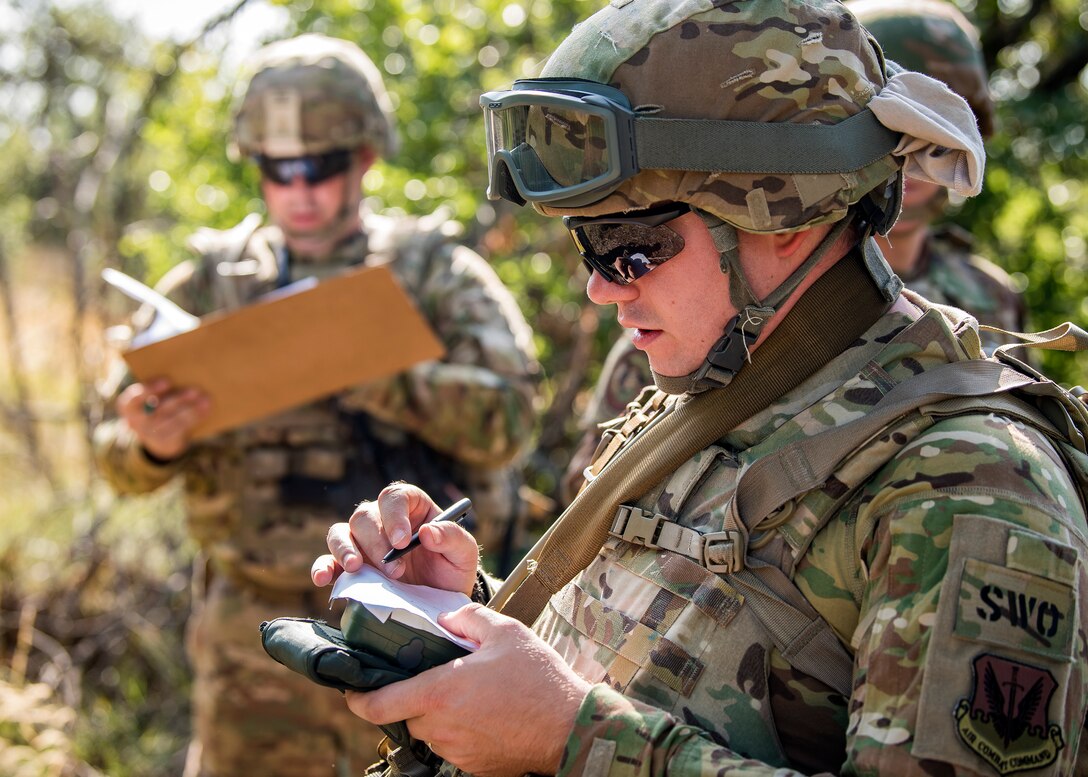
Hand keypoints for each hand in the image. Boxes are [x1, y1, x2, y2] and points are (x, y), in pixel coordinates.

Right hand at [117, 378, 209, 460]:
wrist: (152, 433)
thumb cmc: (153, 403)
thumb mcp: (150, 394)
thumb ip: (160, 385)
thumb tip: (184, 372)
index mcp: (127, 406)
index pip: (134, 398)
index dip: (150, 389)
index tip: (167, 381)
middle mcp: (135, 422)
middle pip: (158, 410)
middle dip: (178, 399)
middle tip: (195, 390)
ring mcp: (149, 435)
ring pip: (172, 421)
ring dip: (191, 410)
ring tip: (205, 399)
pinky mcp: (164, 442)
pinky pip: (181, 430)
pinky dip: (195, 418)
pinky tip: (205, 409)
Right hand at [312, 483, 479, 595]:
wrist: (441, 600)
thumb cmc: (452, 568)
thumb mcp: (464, 553)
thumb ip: (452, 537)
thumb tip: (427, 532)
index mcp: (411, 506)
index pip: (394, 497)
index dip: (394, 515)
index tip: (401, 541)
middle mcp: (382, 520)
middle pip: (364, 516)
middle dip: (376, 543)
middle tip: (395, 572)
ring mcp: (363, 543)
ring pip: (340, 532)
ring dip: (345, 549)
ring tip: (356, 568)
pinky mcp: (350, 567)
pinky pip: (328, 560)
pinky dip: (323, 567)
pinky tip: (323, 579)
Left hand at [345, 604, 590, 776]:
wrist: (572, 726)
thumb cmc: (540, 678)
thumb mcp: (505, 631)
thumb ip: (468, 617)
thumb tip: (447, 618)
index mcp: (439, 692)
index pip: (378, 704)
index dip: (358, 699)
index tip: (351, 690)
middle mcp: (442, 727)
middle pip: (409, 713)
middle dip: (418, 694)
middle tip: (441, 674)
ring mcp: (458, 751)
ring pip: (433, 729)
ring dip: (442, 712)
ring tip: (473, 691)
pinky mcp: (475, 766)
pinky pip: (456, 744)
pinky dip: (463, 728)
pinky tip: (489, 711)